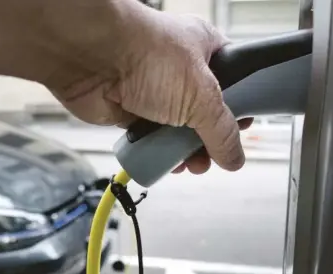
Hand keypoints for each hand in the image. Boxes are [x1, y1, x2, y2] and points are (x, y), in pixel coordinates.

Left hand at [47, 2, 251, 174]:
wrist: (91, 56)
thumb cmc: (146, 53)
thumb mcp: (201, 95)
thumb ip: (222, 130)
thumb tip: (235, 157)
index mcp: (206, 51)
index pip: (234, 83)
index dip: (239, 110)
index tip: (241, 132)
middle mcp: (181, 71)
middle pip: (204, 114)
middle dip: (209, 140)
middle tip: (213, 156)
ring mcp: (155, 91)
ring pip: (177, 130)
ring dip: (184, 151)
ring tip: (190, 164)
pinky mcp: (131, 110)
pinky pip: (151, 139)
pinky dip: (157, 152)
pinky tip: (165, 161)